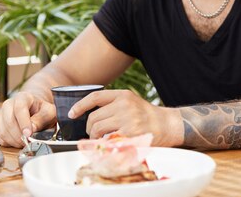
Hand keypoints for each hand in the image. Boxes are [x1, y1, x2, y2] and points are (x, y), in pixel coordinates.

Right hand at [0, 92, 55, 147]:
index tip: (29, 134)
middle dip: (19, 135)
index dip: (24, 123)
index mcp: (23, 97)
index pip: (19, 108)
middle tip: (28, 141)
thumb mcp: (49, 112)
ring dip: (14, 140)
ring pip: (3, 131)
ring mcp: (1, 115)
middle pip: (9, 121)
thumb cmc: (42, 111)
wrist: (36, 111)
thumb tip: (31, 129)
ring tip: (25, 142)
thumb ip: (41, 119)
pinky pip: (0, 137)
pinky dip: (9, 142)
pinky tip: (18, 142)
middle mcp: (8, 104)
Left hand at [69, 89, 183, 146]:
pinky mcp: (129, 133)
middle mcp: (124, 105)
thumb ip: (114, 105)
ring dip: (95, 137)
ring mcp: (127, 119)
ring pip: (97, 129)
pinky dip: (104, 144)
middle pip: (94, 117)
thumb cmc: (148, 116)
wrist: (168, 125)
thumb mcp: (132, 102)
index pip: (95, 97)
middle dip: (90, 128)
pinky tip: (110, 144)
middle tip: (94, 133)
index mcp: (124, 95)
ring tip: (101, 139)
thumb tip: (90, 115)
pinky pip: (106, 140)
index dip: (80, 106)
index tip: (72, 113)